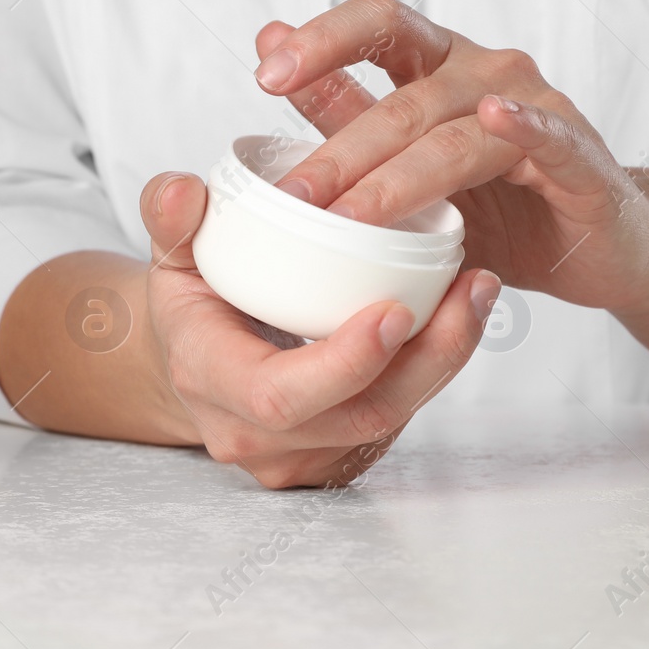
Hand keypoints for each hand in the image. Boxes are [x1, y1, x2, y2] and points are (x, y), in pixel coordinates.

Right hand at [138, 169, 498, 488]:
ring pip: (390, 420)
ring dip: (445, 358)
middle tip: (470, 285)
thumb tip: (184, 190)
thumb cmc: (191, 300)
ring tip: (478, 289)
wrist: (192, 362)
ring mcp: (297, 456)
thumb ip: (169, 215)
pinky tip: (462, 316)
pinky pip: (396, 420)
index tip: (396, 309)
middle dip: (427, 357)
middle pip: (359, 415)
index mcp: (208, 379)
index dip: (344, 363)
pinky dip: (434, 369)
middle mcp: (251, 434)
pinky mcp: (335, 458)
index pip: (279, 395)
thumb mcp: (171, 251)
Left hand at [251, 0, 648, 310]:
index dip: (322, 40)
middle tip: (294, 194)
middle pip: (404, 97)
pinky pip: (545, 135)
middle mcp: (485, 72)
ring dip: (397, 179)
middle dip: (342, 149)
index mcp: (440, 63)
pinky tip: (494, 118)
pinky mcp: (578, 155)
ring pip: (454, 135)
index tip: (265, 75)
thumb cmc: (501, 206)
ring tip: (350, 218)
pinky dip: (522, 124)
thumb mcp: (405, 165)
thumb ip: (344, 109)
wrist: (600, 247)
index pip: (378, 24)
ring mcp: (536, 108)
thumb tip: (267, 44)